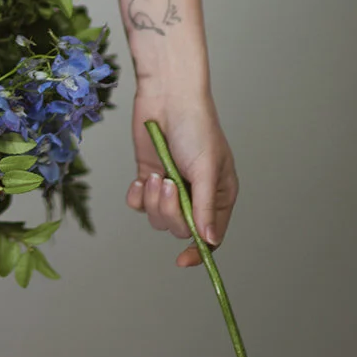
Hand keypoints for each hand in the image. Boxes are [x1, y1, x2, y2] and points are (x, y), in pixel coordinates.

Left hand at [126, 79, 238, 267]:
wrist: (167, 96)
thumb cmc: (196, 127)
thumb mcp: (206, 169)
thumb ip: (205, 206)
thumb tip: (207, 241)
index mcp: (218, 195)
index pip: (210, 236)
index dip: (198, 252)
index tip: (182, 260)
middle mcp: (195, 195)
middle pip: (180, 229)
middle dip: (170, 211)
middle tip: (169, 183)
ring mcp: (171, 187)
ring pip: (158, 218)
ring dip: (154, 200)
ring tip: (157, 174)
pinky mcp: (149, 177)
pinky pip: (139, 203)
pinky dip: (138, 195)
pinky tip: (141, 178)